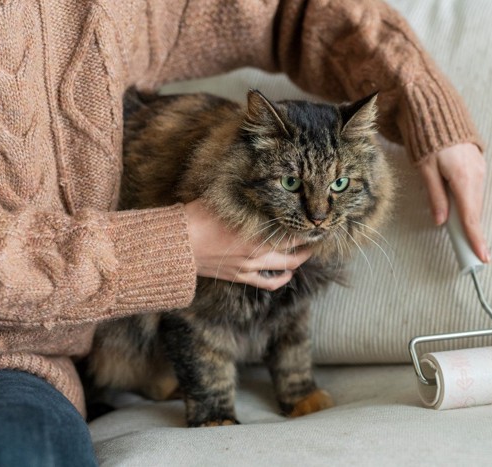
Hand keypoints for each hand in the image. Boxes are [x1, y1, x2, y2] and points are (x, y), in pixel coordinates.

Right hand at [184, 199, 310, 289]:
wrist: (177, 246)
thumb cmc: (197, 218)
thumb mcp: (224, 200)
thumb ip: (244, 196)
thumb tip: (256, 180)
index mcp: (256, 233)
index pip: (292, 233)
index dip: (306, 228)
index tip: (313, 222)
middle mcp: (257, 253)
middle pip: (294, 255)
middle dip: (308, 248)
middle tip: (315, 238)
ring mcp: (249, 268)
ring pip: (284, 270)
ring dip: (297, 263)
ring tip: (304, 255)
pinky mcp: (239, 276)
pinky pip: (267, 283)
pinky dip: (280, 279)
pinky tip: (286, 275)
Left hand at [416, 143, 489, 262]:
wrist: (439, 113)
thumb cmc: (429, 140)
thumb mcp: (425, 170)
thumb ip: (435, 196)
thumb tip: (440, 221)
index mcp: (463, 179)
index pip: (471, 217)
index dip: (476, 239)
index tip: (483, 257)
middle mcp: (477, 176)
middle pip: (475, 211)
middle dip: (473, 232)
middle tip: (471, 252)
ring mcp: (481, 169)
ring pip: (476, 201)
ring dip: (470, 216)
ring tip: (462, 232)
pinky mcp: (479, 165)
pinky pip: (476, 190)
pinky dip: (469, 203)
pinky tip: (460, 208)